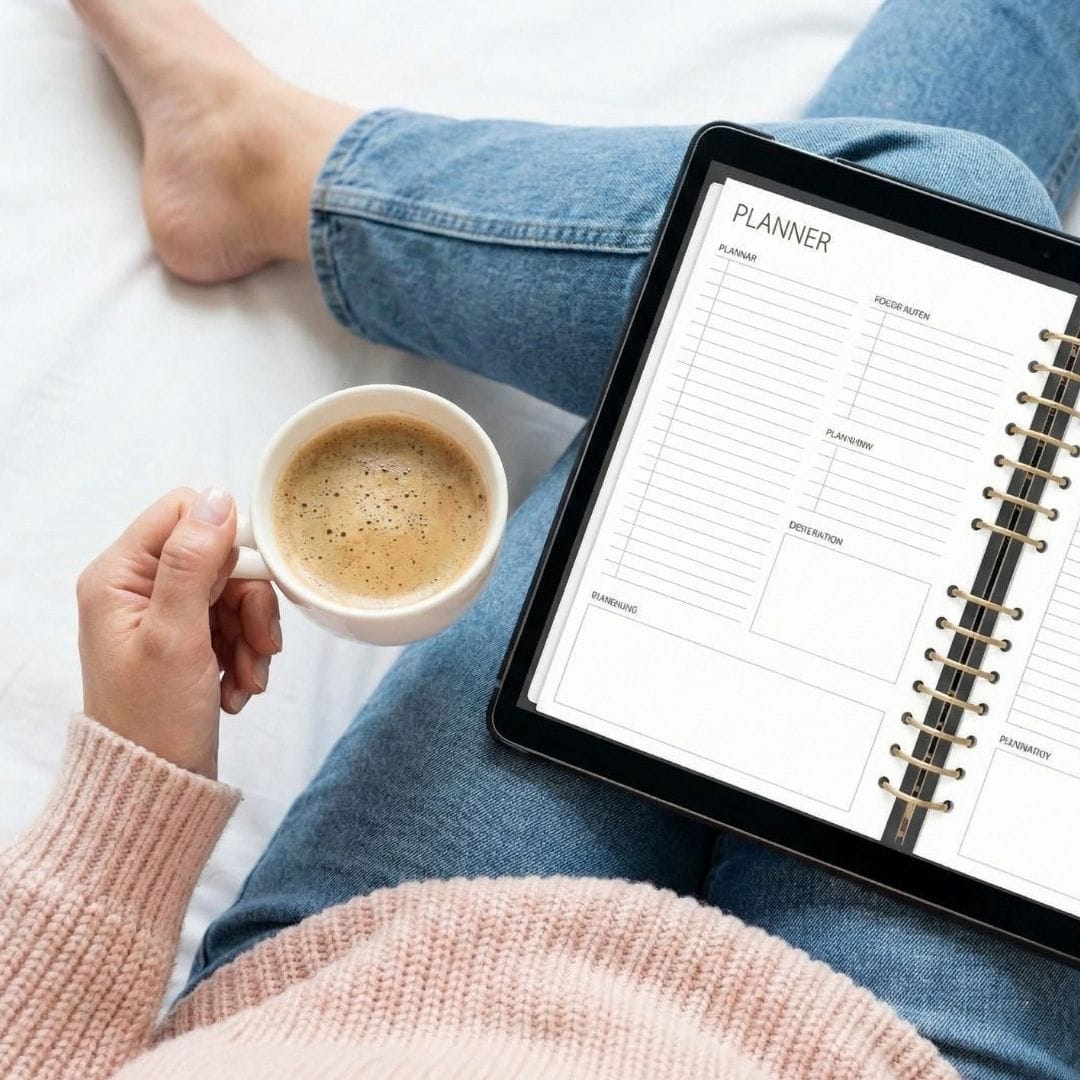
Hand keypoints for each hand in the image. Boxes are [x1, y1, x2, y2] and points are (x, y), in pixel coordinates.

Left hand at [77, 487, 281, 778]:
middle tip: (259, 646)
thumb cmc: (152, 721)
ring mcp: (162, 616)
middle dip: (248, 602)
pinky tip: (240, 687)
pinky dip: (246, 653)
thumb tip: (217, 499)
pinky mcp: (185, 641)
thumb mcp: (176, 636)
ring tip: (249, 678)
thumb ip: (192, 562)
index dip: (227, 541)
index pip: (184, 513)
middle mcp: (137, 588)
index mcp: (119, 576)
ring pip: (232, 592)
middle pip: (217, 556)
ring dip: (253, 634)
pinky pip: (233, 623)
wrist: (155, 788)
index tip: (249, 583)